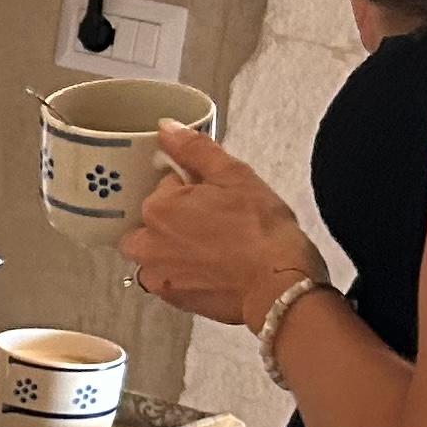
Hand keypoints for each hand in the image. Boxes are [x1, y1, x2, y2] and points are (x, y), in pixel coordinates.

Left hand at [123, 124, 323, 327]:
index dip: (190, 188)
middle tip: (211, 222)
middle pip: (150, 221)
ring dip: (172, 247)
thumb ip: (195, 150)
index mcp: (158, 207)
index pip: (163, 186)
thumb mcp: (234, 175)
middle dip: (173, 219)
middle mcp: (147, 243)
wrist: (280, 286)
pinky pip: (167, 278)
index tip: (212, 195)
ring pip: (153, 252)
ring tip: (212, 247)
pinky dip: (183, 272)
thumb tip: (166, 128)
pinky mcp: (173, 298)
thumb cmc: (261, 231)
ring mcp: (157, 274)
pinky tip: (212, 268)